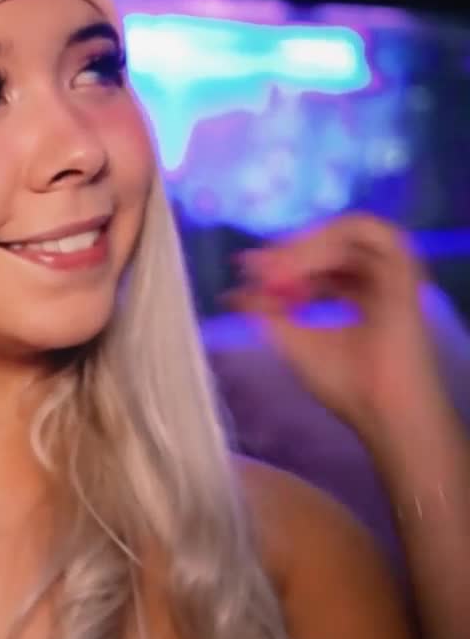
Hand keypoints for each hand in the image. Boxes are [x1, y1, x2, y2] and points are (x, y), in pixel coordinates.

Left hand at [227, 212, 445, 442]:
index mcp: (360, 293)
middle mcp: (379, 277)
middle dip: (291, 247)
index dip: (284, 258)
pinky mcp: (404, 270)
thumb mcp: (292, 340)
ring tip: (280, 270)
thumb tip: (232, 292)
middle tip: (260, 265)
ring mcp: (394, 271)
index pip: (320, 259)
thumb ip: (265, 312)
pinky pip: (370, 233)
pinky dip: (331, 241)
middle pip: (333, 238)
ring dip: (309, 242)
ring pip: (350, 230)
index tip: (250, 268)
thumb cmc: (345, 383)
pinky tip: (304, 266)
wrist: (381, 409)